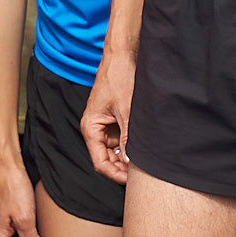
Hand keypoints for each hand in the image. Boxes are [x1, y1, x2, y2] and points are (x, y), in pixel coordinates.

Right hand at [81, 52, 133, 183]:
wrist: (123, 56)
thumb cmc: (119, 77)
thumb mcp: (126, 110)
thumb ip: (127, 137)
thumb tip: (130, 162)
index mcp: (91, 128)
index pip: (100, 162)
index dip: (115, 174)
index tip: (130, 180)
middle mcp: (96, 129)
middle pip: (107, 159)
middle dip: (122, 168)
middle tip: (141, 174)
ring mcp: (107, 125)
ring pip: (116, 151)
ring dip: (128, 157)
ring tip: (144, 162)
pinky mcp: (117, 119)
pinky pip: (123, 139)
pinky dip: (131, 145)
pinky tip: (144, 149)